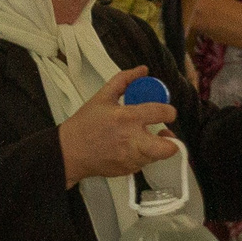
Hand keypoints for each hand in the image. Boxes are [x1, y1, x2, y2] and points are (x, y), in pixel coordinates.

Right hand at [60, 68, 179, 184]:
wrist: (69, 152)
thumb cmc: (85, 124)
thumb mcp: (102, 96)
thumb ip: (124, 80)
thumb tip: (143, 70)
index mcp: (127, 117)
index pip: (162, 113)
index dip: (170, 112)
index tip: (167, 113)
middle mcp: (132, 140)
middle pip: (168, 148)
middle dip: (172, 142)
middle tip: (165, 133)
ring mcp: (131, 158)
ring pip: (157, 156)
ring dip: (154, 148)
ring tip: (143, 139)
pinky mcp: (127, 171)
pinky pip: (143, 163)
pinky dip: (141, 156)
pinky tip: (129, 149)